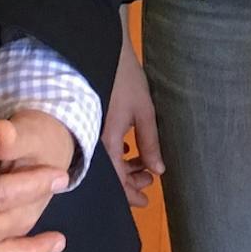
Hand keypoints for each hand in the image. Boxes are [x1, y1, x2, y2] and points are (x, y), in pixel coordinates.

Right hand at [101, 23, 164, 206]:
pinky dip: (118, 153)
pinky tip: (129, 148)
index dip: (131, 193)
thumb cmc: (127, 80)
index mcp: (106, 142)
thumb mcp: (144, 111)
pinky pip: (103, 147)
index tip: (146, 201)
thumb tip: (158, 170)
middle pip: (111, 173)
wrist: (103, 51)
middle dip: (131, 180)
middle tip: (150, 179)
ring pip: (108, 161)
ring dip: (126, 166)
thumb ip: (149, 142)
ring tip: (145, 164)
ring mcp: (92, 132)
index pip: (117, 180)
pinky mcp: (92, 122)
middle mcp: (95, 142)